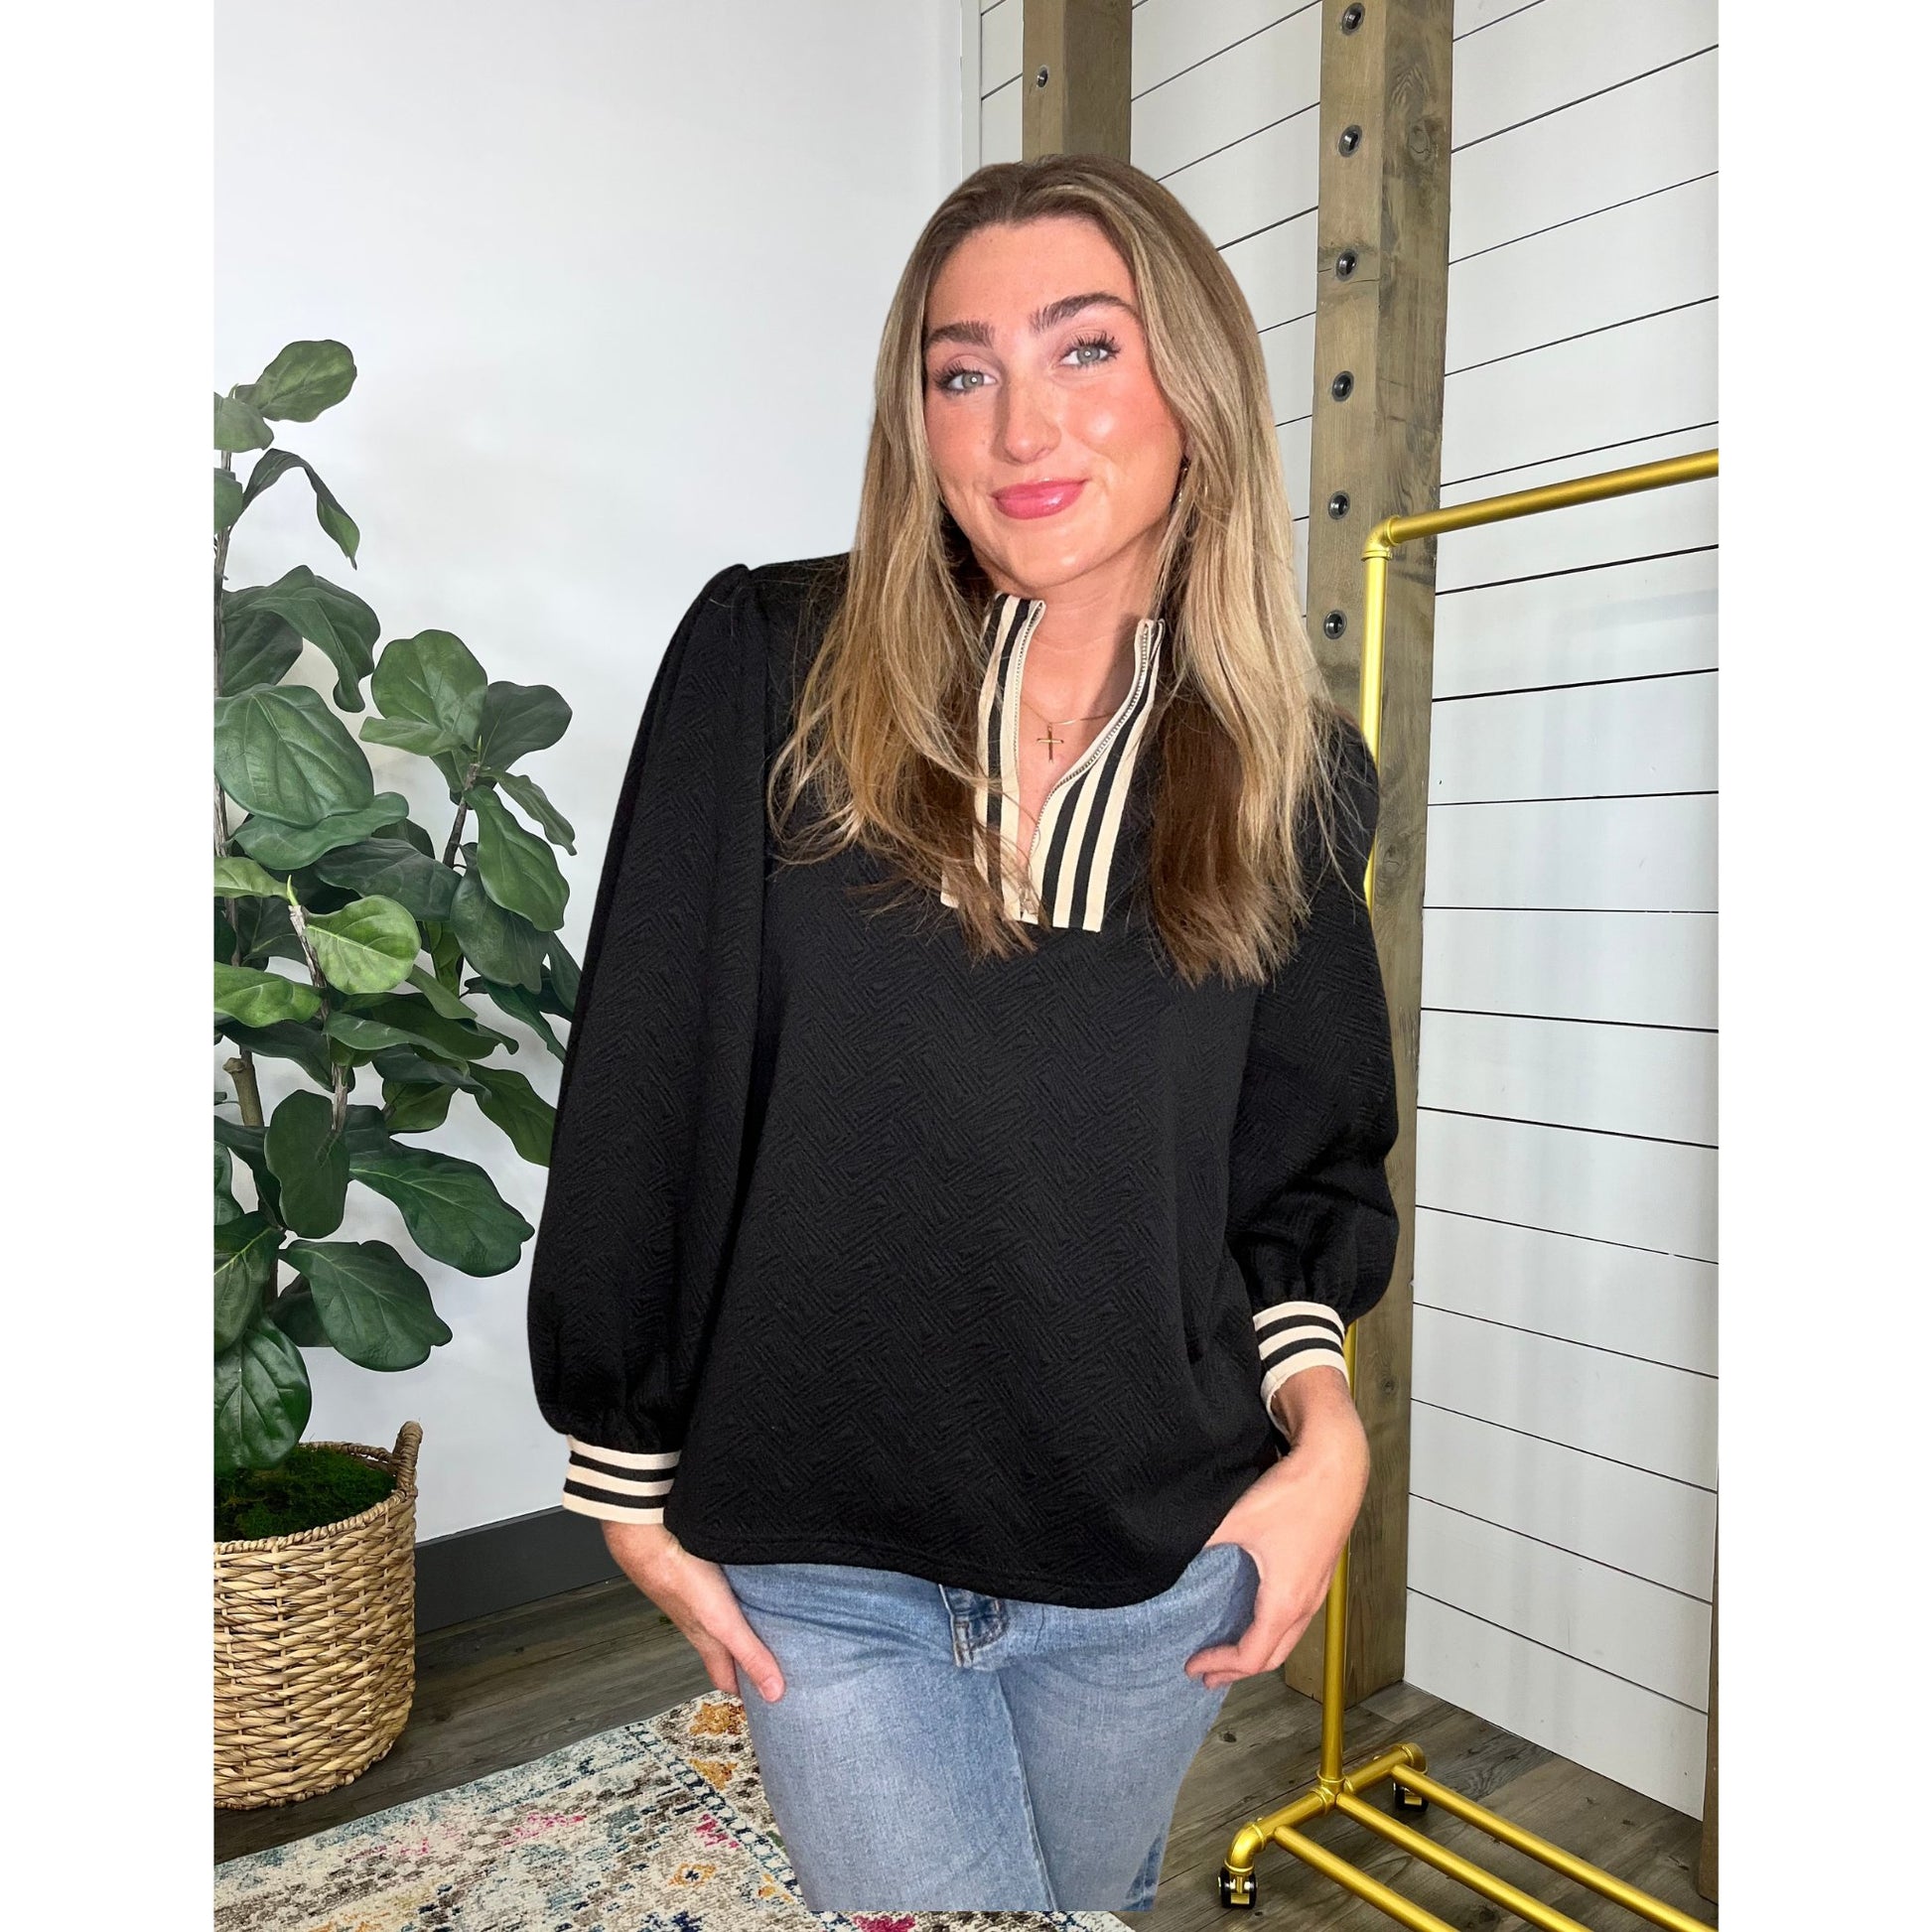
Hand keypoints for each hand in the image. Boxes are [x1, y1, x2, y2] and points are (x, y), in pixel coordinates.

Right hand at [601, 1520, 787, 1702]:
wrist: (652, 1542)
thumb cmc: (681, 1582)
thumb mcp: (725, 1624)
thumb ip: (750, 1654)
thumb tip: (774, 1692)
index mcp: (709, 1641)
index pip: (726, 1677)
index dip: (744, 1690)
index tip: (765, 1698)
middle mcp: (703, 1622)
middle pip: (725, 1648)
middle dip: (746, 1657)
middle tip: (774, 1660)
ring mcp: (699, 1597)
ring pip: (722, 1619)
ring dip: (742, 1625)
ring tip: (767, 1623)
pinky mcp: (701, 1571)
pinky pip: (721, 1590)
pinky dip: (735, 1594)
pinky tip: (746, 1584)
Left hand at [1184, 1367, 1370, 1691]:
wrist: (1337, 1464)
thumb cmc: (1290, 1494)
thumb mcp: (1236, 1518)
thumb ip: (1200, 1541)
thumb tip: (1165, 1557)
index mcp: (1284, 1601)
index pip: (1252, 1657)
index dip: (1220, 1666)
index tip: (1192, 1666)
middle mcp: (1306, 1603)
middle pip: (1273, 1655)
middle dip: (1238, 1670)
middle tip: (1207, 1674)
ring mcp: (1318, 1589)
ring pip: (1289, 1637)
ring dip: (1259, 1650)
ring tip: (1230, 1651)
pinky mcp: (1322, 1570)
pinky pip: (1297, 1617)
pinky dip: (1274, 1630)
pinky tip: (1257, 1613)